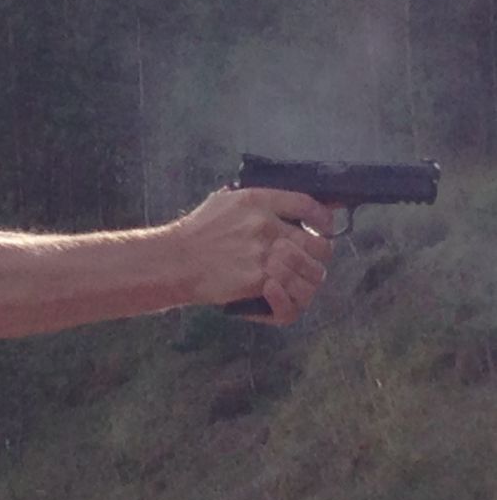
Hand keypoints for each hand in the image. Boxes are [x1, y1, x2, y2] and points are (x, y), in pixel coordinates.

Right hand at [172, 187, 334, 324]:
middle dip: (318, 256)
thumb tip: (279, 204)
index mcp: (258, 201)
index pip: (308, 206)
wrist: (174, 261)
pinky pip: (292, 293)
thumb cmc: (194, 233)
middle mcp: (266, 225)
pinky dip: (290, 298)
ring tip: (296, 282)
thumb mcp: (221, 202)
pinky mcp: (258, 279)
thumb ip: (251, 201)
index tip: (324, 228)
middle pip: (318, 244)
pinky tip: (279, 294)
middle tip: (309, 261)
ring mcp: (264, 254)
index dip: (324, 219)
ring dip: (307, 280)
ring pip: (312, 272)